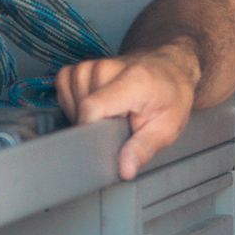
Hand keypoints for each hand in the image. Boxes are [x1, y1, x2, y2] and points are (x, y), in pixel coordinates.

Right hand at [56, 46, 200, 180]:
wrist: (169, 68)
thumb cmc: (170, 96)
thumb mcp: (167, 128)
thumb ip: (144, 148)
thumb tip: (125, 169)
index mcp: (132, 81)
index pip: (92, 108)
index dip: (92, 132)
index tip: (104, 141)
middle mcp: (108, 69)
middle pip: (81, 111)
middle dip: (95, 127)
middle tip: (119, 124)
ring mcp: (92, 65)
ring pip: (71, 103)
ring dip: (86, 116)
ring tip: (111, 113)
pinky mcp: (81, 67)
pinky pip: (65, 91)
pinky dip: (76, 103)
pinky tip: (97, 105)